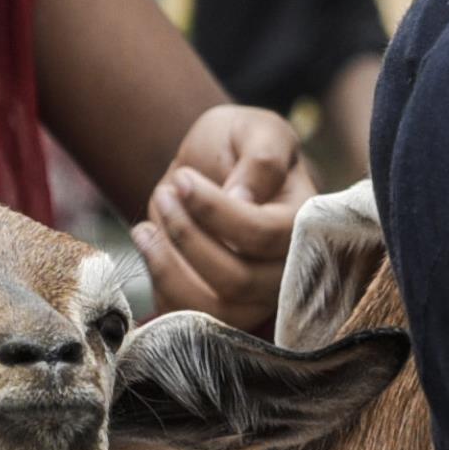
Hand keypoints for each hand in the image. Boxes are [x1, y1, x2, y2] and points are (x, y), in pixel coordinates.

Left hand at [137, 104, 302, 332]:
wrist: (214, 164)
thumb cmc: (241, 143)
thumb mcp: (257, 129)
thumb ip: (262, 158)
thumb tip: (242, 200)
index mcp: (303, 224)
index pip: (263, 235)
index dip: (215, 212)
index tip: (183, 179)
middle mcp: (286, 269)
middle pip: (237, 281)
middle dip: (188, 237)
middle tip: (165, 193)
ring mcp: (255, 296)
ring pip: (213, 312)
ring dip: (168, 268)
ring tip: (145, 228)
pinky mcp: (221, 309)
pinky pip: (188, 320)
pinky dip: (160, 284)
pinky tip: (149, 243)